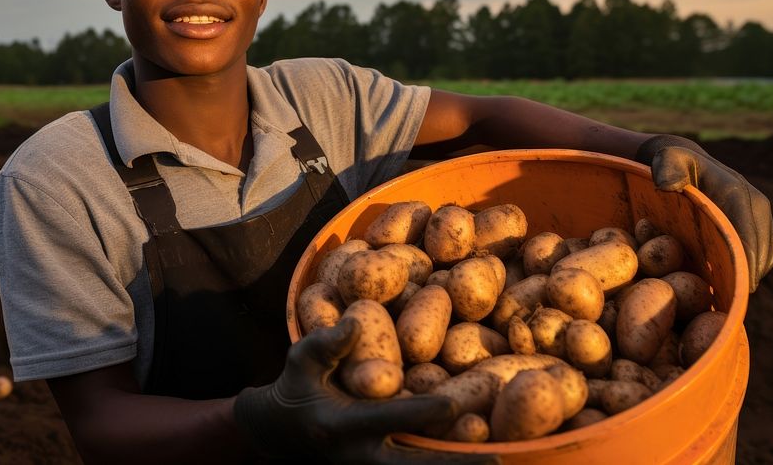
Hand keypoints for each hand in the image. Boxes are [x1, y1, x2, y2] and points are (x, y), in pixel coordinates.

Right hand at [234, 318, 498, 463]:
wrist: (277, 432)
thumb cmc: (293, 386)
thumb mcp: (300, 358)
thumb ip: (326, 343)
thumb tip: (355, 321)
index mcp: (342, 425)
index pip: (390, 418)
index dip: (423, 410)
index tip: (455, 402)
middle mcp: (359, 455)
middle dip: (454, 462)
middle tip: (494, 458)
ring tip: (495, 463)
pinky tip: (474, 461)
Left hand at [636, 134, 772, 291]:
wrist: (683, 160)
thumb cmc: (669, 163)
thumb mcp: (665, 160)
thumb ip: (666, 169)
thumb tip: (667, 185)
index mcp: (738, 195)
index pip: (747, 239)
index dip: (740, 267)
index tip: (729, 290)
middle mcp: (756, 206)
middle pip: (760, 253)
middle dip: (744, 277)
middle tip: (725, 300)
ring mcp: (759, 216)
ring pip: (764, 257)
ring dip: (748, 275)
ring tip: (726, 293)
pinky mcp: (758, 225)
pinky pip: (762, 255)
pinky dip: (749, 268)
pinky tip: (727, 279)